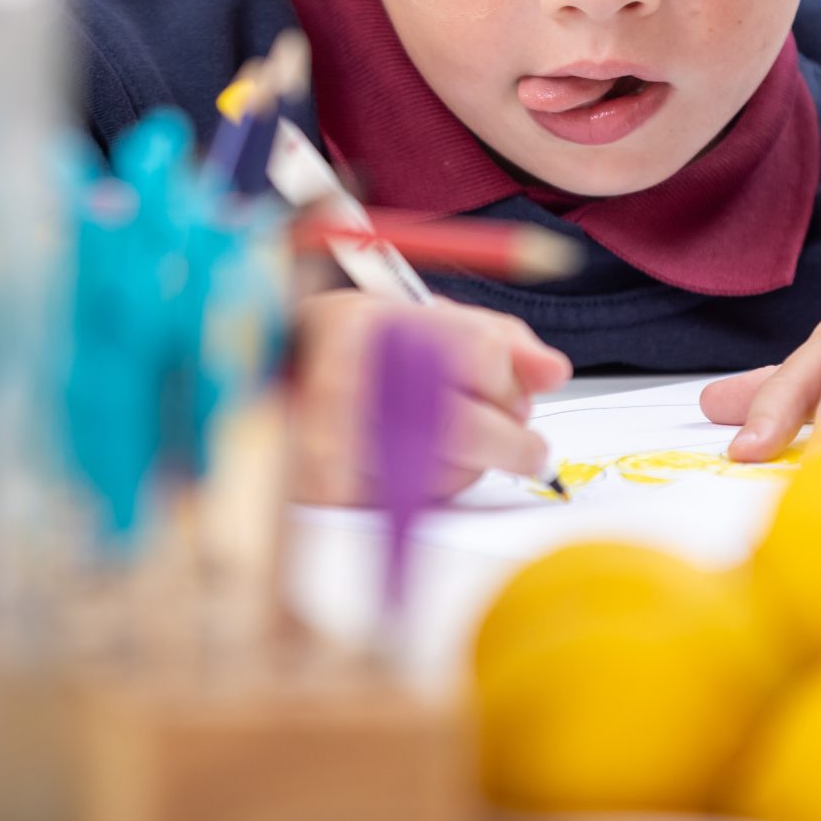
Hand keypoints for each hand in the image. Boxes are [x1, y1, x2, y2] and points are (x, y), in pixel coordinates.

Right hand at [287, 290, 573, 504]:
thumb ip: (494, 335)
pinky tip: (418, 466)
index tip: (515, 385)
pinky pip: (416, 505)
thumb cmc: (350, 346)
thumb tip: (553, 371)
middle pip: (468, 426)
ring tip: (455, 443)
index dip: (509, 376)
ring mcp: (332, 445)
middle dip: (514, 442)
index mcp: (367, 323)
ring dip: (474, 465)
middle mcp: (343, 383)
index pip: (478, 356)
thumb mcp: (418, 314)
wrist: (267, 386)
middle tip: (531, 449)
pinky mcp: (331, 496)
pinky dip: (434, 490)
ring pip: (449, 472)